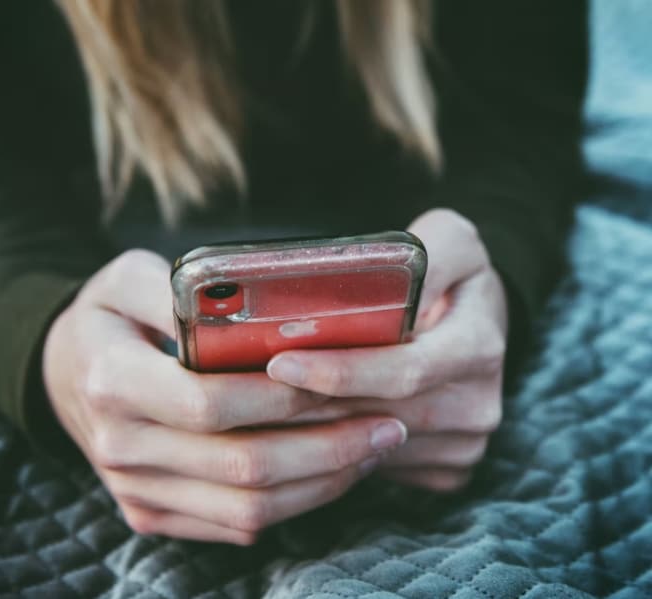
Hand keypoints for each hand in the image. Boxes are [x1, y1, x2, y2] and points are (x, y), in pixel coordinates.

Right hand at [42, 249, 407, 543]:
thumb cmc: (106, 318)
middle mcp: (121, 447)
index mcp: (113, 382)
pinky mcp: (151, 513)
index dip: (284, 398)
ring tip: (372, 448)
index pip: (211, 403)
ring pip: (247, 509)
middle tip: (387, 423)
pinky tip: (330, 471)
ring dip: (321, 482)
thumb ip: (178, 285)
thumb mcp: (124, 277)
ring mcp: (135, 490)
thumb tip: (247, 303)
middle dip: (326, 447)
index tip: (345, 381)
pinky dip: (294, 504)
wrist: (64, 374)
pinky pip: (235, 526)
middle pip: (242, 466)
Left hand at [267, 209, 507, 491]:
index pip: (404, 370)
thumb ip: (426, 251)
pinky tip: (299, 428)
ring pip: (371, 448)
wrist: (481, 323)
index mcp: (478, 345)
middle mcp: (477, 404)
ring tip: (259, 407)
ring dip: (312, 432)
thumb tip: (386, 277)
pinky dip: (336, 452)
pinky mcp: (447, 468)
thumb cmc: (454, 278)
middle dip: (308, 407)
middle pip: (378, 416)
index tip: (281, 362)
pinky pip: (379, 467)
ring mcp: (463, 443)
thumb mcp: (451, 240)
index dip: (340, 372)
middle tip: (247, 392)